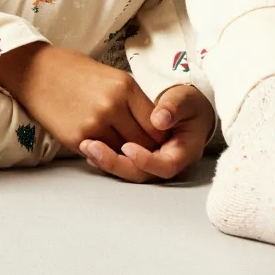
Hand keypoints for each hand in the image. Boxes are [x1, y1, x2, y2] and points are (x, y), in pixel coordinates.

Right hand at [0, 42, 163, 157]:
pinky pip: (101, 155)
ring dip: (126, 154)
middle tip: (146, 150)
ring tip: (125, 150)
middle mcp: (113, 106)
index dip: (160, 134)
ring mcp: (94, 125)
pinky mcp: (77, 139)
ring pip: (123, 152)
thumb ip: (131, 99)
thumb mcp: (111, 76)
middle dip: (147, 148)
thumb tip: (153, 123)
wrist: (36, 72)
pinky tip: (104, 148)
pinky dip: (105, 154)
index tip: (159, 138)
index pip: (156, 122)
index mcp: (125, 86)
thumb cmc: (74, 70)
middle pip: (143, 141)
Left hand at [81, 84, 215, 183]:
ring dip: (106, 161)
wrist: (186, 107)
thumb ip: (174, 108)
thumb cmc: (189, 103)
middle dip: (116, 163)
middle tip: (94, 147)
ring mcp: (152, 164)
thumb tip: (159, 120)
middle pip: (141, 174)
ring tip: (86, 146)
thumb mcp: (186, 100)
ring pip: (128, 171)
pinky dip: (105, 156)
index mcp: (184, 153)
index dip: (145, 160)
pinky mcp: (139, 159)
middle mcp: (167, 163)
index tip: (128, 146)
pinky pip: (122, 163)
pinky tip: (89, 146)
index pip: (165, 166)